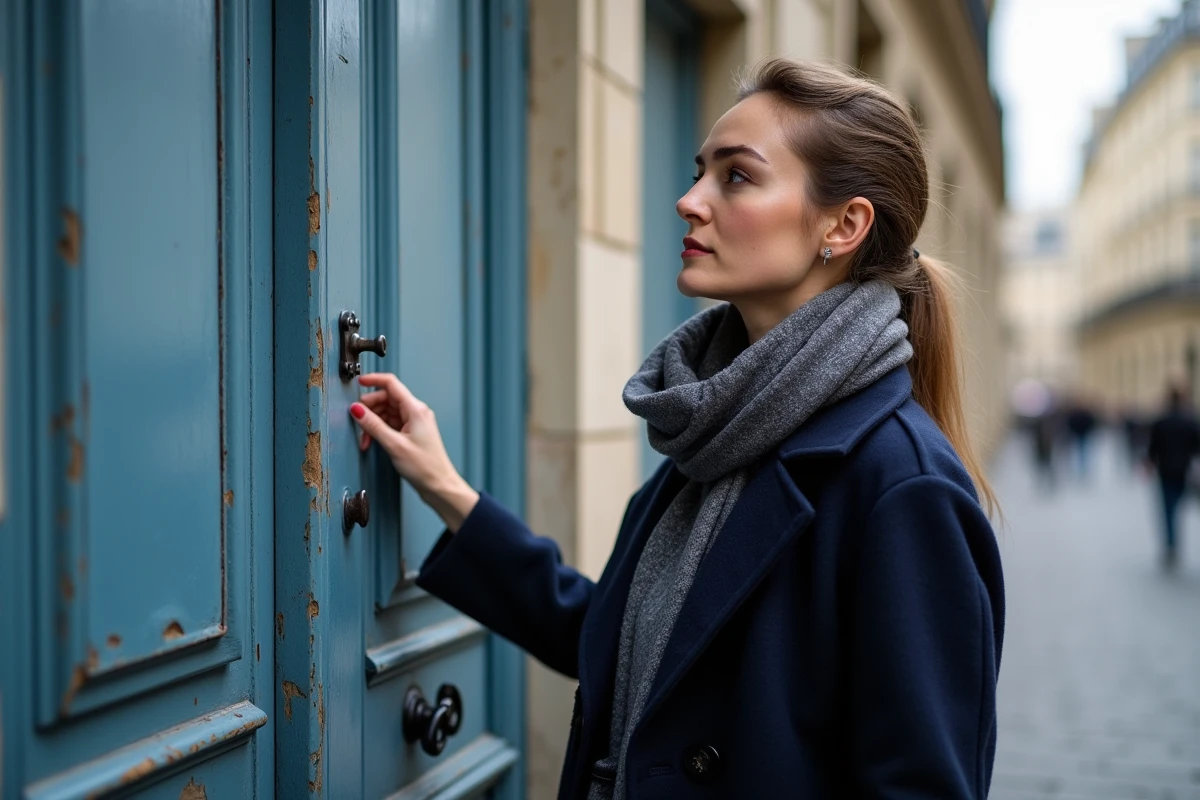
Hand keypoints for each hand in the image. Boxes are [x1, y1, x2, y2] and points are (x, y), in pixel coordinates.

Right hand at [349, 373, 478, 531]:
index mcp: (416, 409)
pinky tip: (372, 441)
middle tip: (357, 421)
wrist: (439, 485)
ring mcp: (414, 422)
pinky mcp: (411, 433)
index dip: (373, 380)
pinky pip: (391, 424)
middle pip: (387, 399)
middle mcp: (416, 412)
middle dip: (369, 409)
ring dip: (373, 423)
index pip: (391, 384)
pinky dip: (380, 430)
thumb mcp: (394, 445)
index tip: (358, 382)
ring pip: (387, 412)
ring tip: (365, 439)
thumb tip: (357, 409)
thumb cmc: (425, 467)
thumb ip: (373, 425)